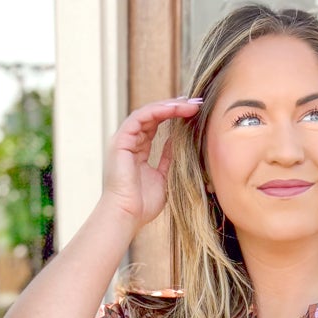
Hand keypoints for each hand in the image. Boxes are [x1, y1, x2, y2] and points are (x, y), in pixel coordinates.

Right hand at [102, 97, 202, 227]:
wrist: (127, 215)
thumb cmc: (143, 204)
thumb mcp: (163, 177)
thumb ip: (169, 158)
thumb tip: (180, 142)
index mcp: (138, 151)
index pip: (156, 125)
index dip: (175, 116)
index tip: (195, 112)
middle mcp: (130, 142)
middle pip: (153, 116)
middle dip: (175, 107)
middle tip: (196, 103)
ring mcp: (124, 140)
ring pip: (147, 113)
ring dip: (169, 106)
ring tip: (189, 104)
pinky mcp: (121, 141)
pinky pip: (140, 118)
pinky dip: (158, 110)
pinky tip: (175, 108)